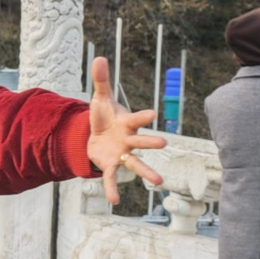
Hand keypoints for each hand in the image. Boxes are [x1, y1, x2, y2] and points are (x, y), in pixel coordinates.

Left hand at [86, 58, 166, 204]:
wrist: (96, 135)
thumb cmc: (104, 116)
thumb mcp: (100, 98)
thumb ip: (101, 80)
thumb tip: (98, 57)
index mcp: (127, 123)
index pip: (136, 118)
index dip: (143, 116)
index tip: (153, 113)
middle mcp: (129, 140)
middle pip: (141, 141)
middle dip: (150, 142)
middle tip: (163, 143)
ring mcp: (122, 154)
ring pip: (135, 163)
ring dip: (146, 172)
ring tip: (159, 182)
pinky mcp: (111, 165)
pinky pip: (112, 178)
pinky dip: (111, 188)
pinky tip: (114, 201)